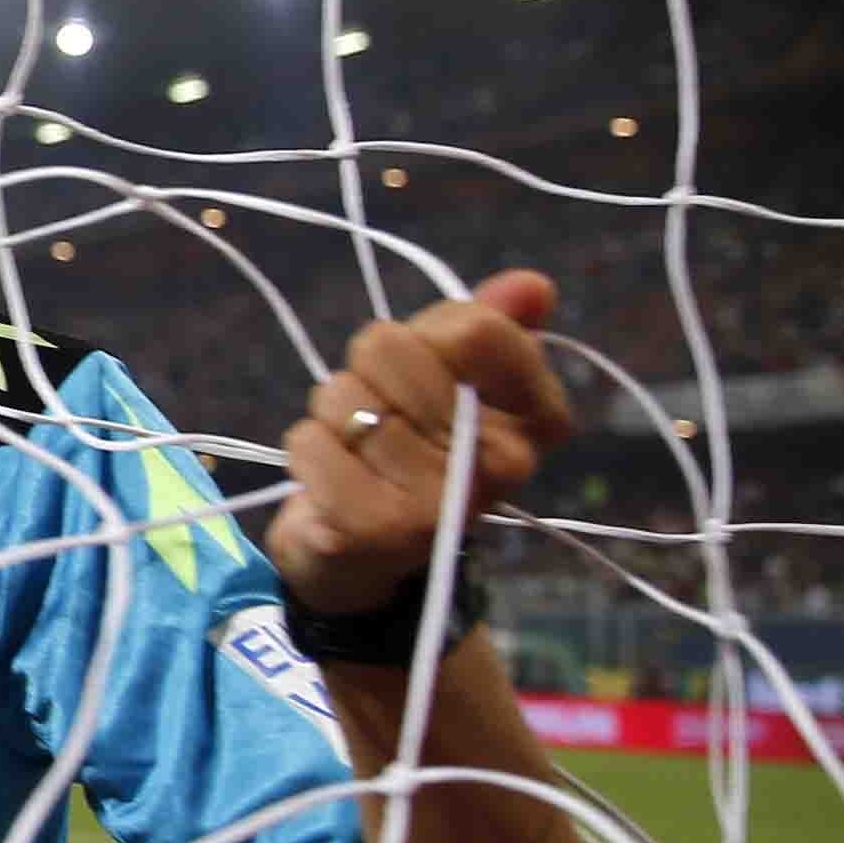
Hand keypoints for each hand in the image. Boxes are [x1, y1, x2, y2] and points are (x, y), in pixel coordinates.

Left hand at [269, 269, 574, 616]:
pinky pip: (308, 441)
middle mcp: (504, 465)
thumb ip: (485, 327)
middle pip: (391, 348)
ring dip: (331, 414)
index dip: (426, 331)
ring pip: (342, 395)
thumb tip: (531, 286)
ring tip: (357, 450)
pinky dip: (306, 449)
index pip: (473, 326)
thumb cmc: (411, 449)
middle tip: (379, 417)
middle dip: (365, 371)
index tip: (426, 367)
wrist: (367, 557)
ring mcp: (441, 503)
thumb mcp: (450, 381)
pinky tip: (332, 479)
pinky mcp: (375, 529)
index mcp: (537, 420)